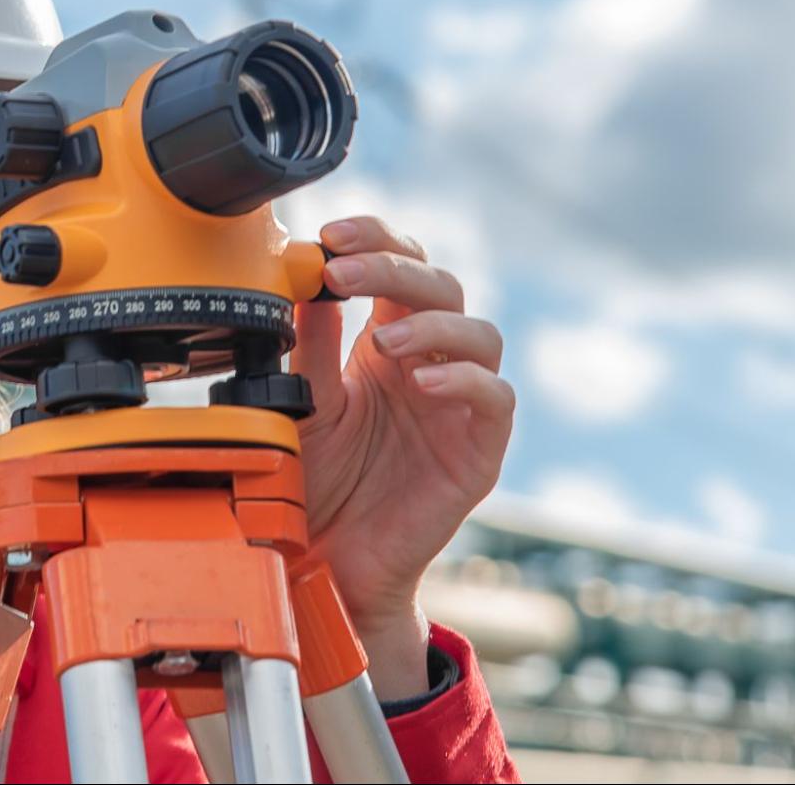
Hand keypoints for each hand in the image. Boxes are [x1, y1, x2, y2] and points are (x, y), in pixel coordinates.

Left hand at [290, 216, 513, 655]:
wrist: (326, 563)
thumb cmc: (314, 482)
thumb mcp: (302, 399)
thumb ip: (308, 339)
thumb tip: (300, 265)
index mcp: (386, 341)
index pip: (400, 266)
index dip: (375, 238)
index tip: (331, 231)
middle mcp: (429, 363)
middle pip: (440, 286)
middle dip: (394, 267)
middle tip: (343, 269)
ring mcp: (459, 403)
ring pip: (479, 333)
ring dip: (432, 324)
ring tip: (383, 342)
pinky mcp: (479, 449)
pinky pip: (494, 398)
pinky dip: (465, 379)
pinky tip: (422, 383)